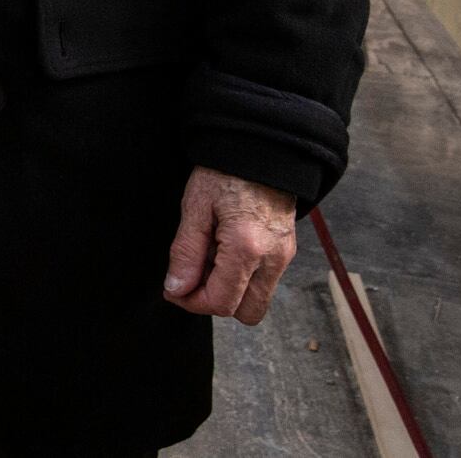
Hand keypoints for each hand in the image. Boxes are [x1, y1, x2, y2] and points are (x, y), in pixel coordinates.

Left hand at [164, 165, 298, 323]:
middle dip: (215, 303)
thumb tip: (176, 289)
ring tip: (209, 259)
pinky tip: (225, 251)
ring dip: (230, 292)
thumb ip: (185, 252)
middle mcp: (273, 258)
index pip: (221, 302)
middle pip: (245, 313)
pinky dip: (243, 278)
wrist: (259, 147)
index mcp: (247, 247)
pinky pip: (265, 281)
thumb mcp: (195, 207)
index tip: (174, 289)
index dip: (191, 302)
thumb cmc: (224, 172)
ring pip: (257, 301)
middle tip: (192, 277)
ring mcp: (284, 256)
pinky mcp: (287, 250)